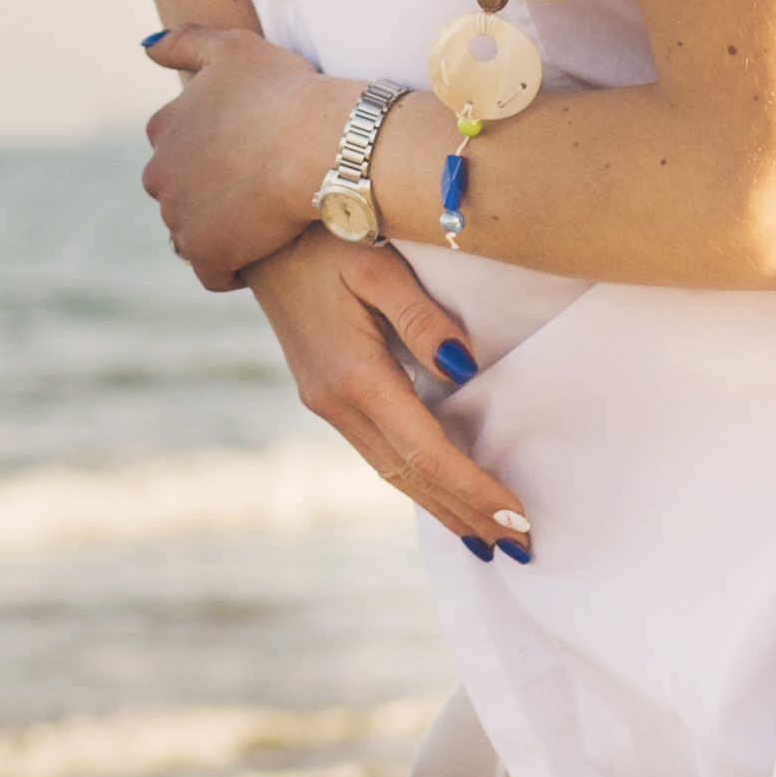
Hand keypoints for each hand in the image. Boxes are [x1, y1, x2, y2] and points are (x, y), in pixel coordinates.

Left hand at [142, 26, 349, 291]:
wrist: (318, 143)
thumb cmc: (284, 90)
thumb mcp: (233, 47)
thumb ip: (186, 42)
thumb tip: (146, 47)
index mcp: (161, 128)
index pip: (175, 150)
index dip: (211, 155)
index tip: (244, 157)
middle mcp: (158, 174)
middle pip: (180, 194)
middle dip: (208, 195)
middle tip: (258, 191)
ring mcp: (177, 217)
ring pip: (194, 233)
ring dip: (222, 231)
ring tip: (265, 221)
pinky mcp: (204, 253)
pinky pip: (212, 273)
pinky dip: (232, 269)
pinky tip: (261, 254)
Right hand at [243, 235, 537, 556]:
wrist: (256, 231)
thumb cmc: (325, 233)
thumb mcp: (376, 263)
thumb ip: (421, 318)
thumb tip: (462, 372)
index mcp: (354, 376)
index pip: (426, 452)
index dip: (473, 488)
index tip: (515, 517)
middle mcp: (336, 403)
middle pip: (411, 476)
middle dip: (465, 512)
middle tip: (519, 545)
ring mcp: (326, 403)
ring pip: (391, 473)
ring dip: (441, 506)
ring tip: (485, 535)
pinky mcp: (325, 396)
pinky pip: (378, 454)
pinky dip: (416, 482)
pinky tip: (440, 493)